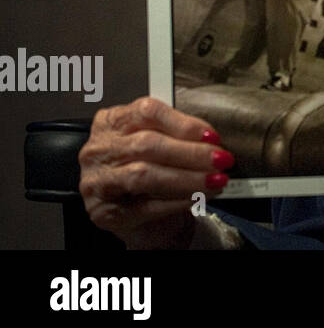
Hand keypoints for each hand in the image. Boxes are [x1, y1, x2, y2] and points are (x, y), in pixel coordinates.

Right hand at [78, 96, 234, 248]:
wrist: (141, 215)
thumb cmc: (152, 169)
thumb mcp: (160, 141)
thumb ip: (177, 134)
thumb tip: (210, 139)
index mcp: (111, 122)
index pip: (146, 112)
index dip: (183, 123)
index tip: (211, 135)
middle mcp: (99, 150)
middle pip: (147, 144)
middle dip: (191, 152)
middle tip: (220, 159)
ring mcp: (98, 182)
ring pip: (145, 175)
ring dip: (187, 178)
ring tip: (215, 180)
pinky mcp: (105, 213)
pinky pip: (146, 206)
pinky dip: (178, 201)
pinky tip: (198, 197)